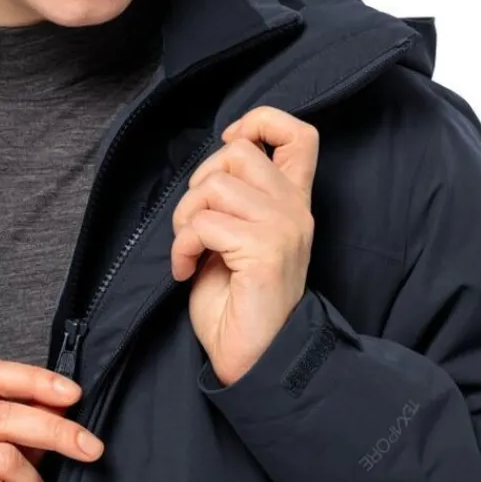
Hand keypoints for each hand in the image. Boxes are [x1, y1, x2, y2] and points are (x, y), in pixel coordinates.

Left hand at [170, 106, 317, 386]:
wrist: (254, 360)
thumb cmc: (237, 302)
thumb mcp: (236, 237)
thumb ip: (234, 199)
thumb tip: (212, 163)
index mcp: (293, 203)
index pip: (299, 133)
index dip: (260, 121)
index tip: (230, 142)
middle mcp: (295, 210)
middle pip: (239, 151)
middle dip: (198, 181)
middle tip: (194, 224)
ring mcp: (284, 229)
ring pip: (216, 185)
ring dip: (185, 217)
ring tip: (189, 248)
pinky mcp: (265, 252)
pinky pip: (204, 224)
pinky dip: (181, 246)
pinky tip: (185, 270)